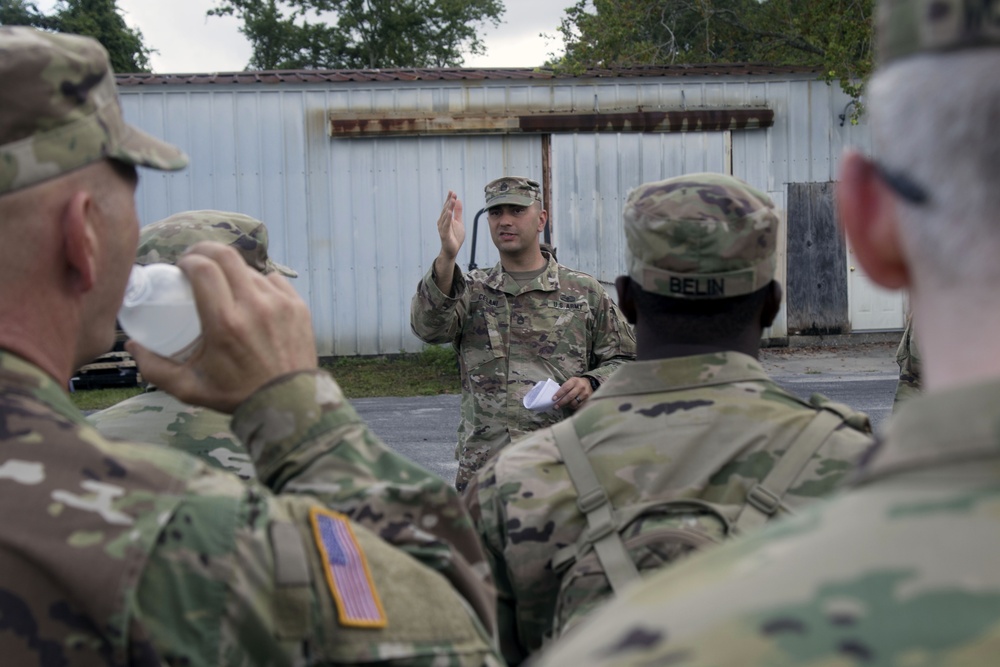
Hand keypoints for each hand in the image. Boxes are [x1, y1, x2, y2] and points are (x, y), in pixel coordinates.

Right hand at [127, 241, 317, 413]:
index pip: (203, 269)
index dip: (188, 260)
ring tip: (223, 284)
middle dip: (205, 250)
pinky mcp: (298, 306)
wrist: (288, 403)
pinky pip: (273, 280)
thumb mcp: (189, 388)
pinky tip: (250, 296)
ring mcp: (280, 304)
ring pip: (249, 269)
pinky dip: (258, 283)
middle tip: (196, 261)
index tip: (181, 268)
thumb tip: (131, 345)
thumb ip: (154, 368)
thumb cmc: (236, 395)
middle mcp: (254, 307)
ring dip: (231, 270)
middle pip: (226, 256)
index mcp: (224, 323)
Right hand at [437, 190, 464, 260]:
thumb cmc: (455, 236)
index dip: (449, 199)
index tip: (452, 191)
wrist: (452, 250)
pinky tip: (449, 212)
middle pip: (446, 209)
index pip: (447, 207)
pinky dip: (447, 218)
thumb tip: (458, 200)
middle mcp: (442, 221)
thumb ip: (458, 212)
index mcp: (446, 218)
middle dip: (449, 201)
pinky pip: (446, 225)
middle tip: (453, 193)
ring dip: (448, 207)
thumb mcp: (459, 222)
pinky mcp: (444, 234)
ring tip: (452, 200)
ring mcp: (442, 227)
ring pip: (445, 216)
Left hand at [552, 376, 593, 411]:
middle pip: (569, 396)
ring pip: (574, 402)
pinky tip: (569, 406)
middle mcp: (580, 387)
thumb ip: (564, 387)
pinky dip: (572, 407)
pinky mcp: (587, 400)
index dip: (559, 394)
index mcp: (574, 381)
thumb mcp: (571, 381)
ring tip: (562, 406)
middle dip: (561, 402)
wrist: (589, 383)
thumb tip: (556, 397)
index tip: (553, 399)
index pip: (565, 388)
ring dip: (567, 405)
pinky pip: (578, 406)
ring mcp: (585, 394)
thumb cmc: (576, 383)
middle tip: (556, 406)